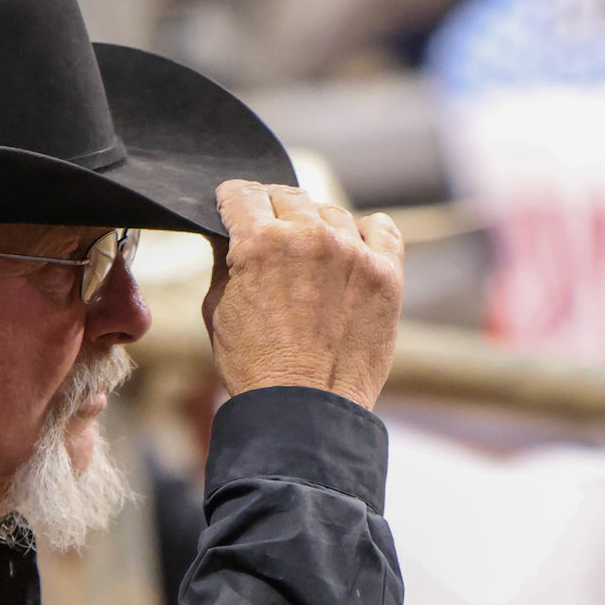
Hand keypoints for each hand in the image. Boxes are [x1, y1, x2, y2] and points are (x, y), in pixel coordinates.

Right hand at [205, 181, 403, 407]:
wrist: (306, 411)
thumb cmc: (256, 367)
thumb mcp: (218, 311)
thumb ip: (224, 263)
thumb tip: (229, 236)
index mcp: (261, 243)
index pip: (243, 194)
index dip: (233, 199)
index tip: (234, 205)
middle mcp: (310, 237)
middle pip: (288, 197)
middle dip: (273, 210)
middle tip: (270, 233)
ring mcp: (353, 253)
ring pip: (331, 212)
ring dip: (316, 226)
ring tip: (310, 257)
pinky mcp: (386, 274)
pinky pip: (382, 229)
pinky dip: (367, 233)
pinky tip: (355, 248)